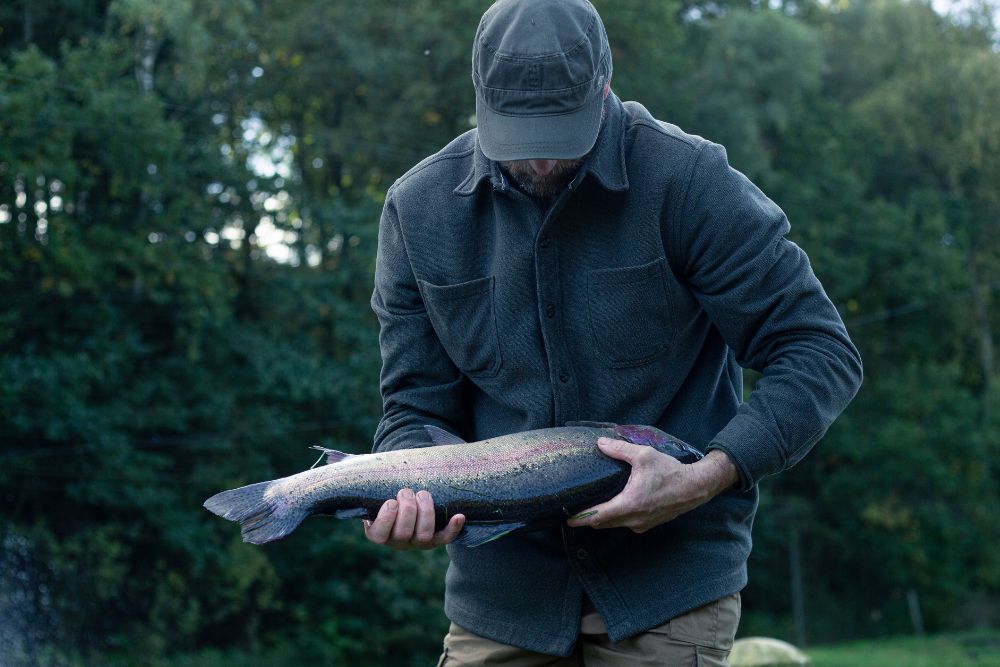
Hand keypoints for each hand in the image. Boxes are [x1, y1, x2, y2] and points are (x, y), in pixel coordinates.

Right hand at [363, 488, 464, 549]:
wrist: (405, 502)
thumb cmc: (384, 492)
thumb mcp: (371, 488)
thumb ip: (360, 478)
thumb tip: (341, 458)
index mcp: (378, 533)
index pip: (379, 534)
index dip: (386, 519)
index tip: (390, 501)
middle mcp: (397, 542)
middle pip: (403, 533)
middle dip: (407, 510)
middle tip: (407, 491)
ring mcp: (417, 542)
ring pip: (423, 535)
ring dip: (426, 513)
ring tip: (423, 493)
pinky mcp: (435, 539)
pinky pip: (445, 538)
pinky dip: (453, 528)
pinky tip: (459, 516)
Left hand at [566, 437, 738, 532]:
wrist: (696, 487)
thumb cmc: (669, 471)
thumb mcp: (643, 455)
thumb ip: (619, 450)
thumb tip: (599, 443)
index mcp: (629, 504)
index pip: (597, 517)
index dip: (581, 519)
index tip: (567, 519)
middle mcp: (633, 519)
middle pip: (603, 523)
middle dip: (588, 519)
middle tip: (574, 512)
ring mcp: (642, 524)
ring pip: (615, 524)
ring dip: (602, 519)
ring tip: (589, 509)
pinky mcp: (649, 523)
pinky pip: (627, 523)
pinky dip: (616, 518)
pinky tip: (614, 506)